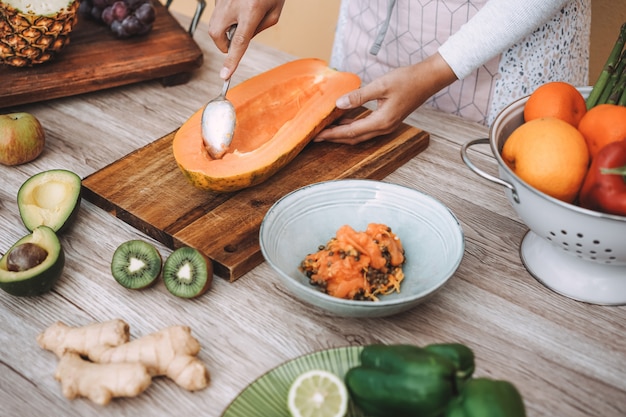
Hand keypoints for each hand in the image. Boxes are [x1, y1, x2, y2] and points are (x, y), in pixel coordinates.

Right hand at [208, 0, 285, 79]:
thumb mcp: (274, 12)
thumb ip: (258, 29)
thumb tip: (242, 39)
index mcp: (250, 11)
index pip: (238, 42)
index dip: (231, 61)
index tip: (224, 76)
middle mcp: (232, 4)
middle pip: (216, 34)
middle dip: (222, 43)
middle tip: (235, 42)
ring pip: (214, 23)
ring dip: (225, 28)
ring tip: (242, 18)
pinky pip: (218, 11)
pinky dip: (226, 15)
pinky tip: (239, 6)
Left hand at [314, 53, 457, 144]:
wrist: (428, 79)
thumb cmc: (407, 80)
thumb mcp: (380, 85)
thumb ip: (359, 96)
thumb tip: (339, 104)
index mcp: (381, 122)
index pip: (350, 132)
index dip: (332, 134)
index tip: (316, 135)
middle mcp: (383, 128)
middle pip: (353, 138)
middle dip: (333, 138)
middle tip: (315, 136)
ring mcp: (386, 125)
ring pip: (359, 135)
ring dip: (342, 134)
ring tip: (325, 130)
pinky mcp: (387, 120)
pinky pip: (366, 128)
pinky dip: (352, 127)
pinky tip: (343, 121)